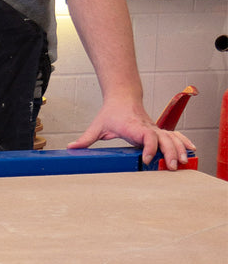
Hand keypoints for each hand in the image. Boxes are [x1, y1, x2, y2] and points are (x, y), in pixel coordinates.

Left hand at [67, 98, 195, 168]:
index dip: (149, 148)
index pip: (146, 136)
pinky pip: (175, 135)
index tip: (148, 159)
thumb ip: (86, 139)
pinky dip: (184, 141)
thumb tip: (71, 147)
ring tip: (182, 163)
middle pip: (164, 139)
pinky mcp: (158, 130)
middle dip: (169, 153)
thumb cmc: (111, 112)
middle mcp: (147, 128)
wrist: (122, 96)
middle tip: (171, 167)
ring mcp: (154, 129)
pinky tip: (191, 150)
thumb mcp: (97, 126)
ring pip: (172, 137)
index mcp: (133, 127)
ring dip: (179, 149)